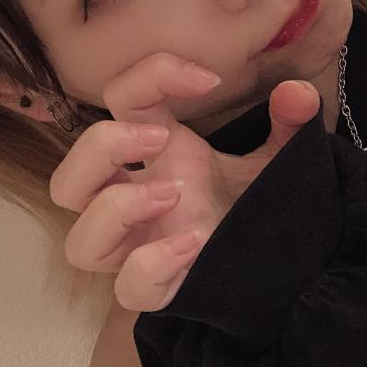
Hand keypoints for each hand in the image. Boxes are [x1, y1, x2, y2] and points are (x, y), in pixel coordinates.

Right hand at [49, 52, 320, 311]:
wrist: (285, 258)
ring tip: (174, 193)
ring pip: (79, 243)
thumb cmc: (261, 198)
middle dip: (102, 146)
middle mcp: (137, 199)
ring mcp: (144, 247)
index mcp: (160, 153)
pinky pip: (129, 290)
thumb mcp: (279, 153)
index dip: (152, 75)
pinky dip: (152, 265)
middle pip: (67, 180)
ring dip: (116, 209)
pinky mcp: (163, 288)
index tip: (208, 78)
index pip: (122, 99)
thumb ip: (293, 120)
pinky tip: (194, 244)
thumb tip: (298, 92)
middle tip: (160, 138)